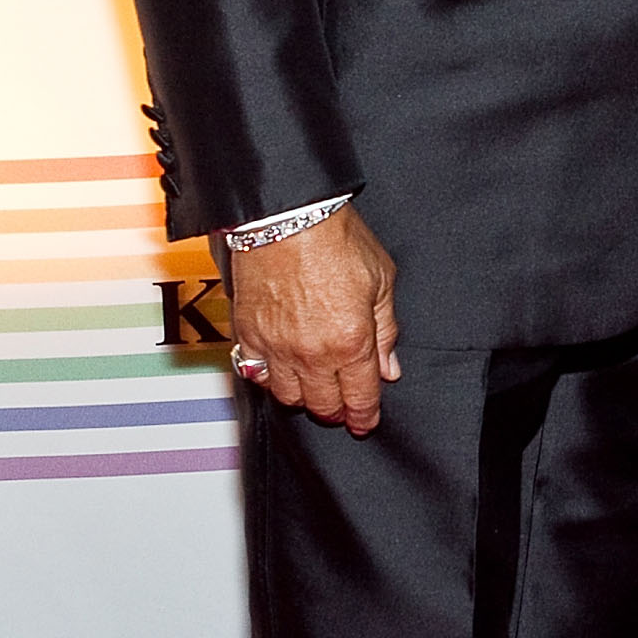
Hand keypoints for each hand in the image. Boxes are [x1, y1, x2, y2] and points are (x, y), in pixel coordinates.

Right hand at [227, 204, 399, 435]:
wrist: (287, 215)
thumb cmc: (334, 237)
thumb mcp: (381, 280)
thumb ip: (386, 329)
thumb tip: (389, 367)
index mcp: (352, 341)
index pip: (360, 398)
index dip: (364, 416)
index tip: (364, 422)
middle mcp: (312, 352)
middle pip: (323, 405)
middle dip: (336, 409)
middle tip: (342, 404)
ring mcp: (276, 346)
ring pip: (288, 397)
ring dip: (304, 396)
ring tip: (313, 384)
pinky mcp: (248, 334)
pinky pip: (256, 374)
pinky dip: (270, 378)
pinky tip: (281, 367)